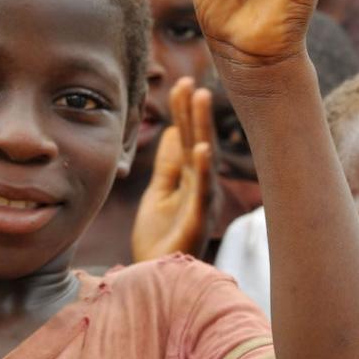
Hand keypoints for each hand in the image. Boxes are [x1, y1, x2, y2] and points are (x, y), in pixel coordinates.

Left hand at [132, 77, 213, 260]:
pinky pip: (201, 191)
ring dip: (201, 127)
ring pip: (203, 158)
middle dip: (193, 111)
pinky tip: (200, 148)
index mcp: (190, 179)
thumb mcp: (158, 193)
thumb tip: (175, 129)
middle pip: (197, 141)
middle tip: (190, 81)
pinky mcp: (196, 221)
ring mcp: (201, 202)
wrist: (155, 276)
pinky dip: (203, 169)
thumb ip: (168, 165)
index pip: (188, 138)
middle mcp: (200, 187)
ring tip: (199, 98)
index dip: (184, 112)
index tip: (180, 83)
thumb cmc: (160, 237)